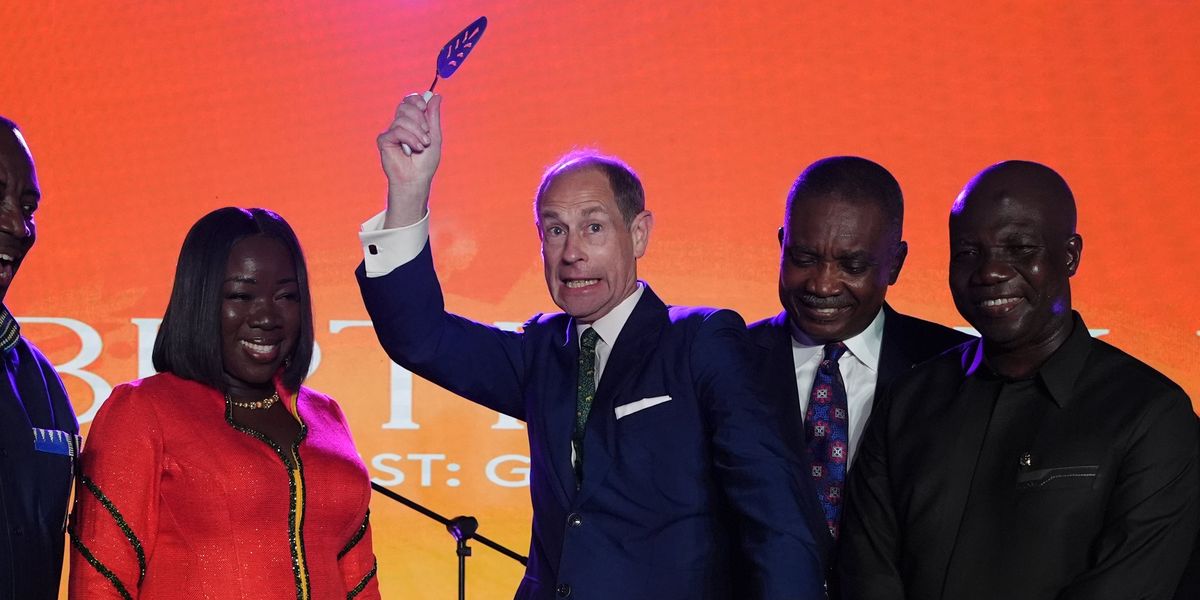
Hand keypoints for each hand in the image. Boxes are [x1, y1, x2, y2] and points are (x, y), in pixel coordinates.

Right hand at [377, 93, 442, 227]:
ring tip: (422, 145)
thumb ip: (433, 116)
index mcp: (412, 121)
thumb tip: (437, 96)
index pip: (410, 101)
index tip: (424, 106)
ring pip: (402, 118)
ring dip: (416, 132)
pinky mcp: (384, 140)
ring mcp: (392, 132)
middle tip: (426, 133)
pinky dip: (408, 139)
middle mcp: (400, 125)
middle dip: (419, 118)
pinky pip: (396, 131)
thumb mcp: (435, 136)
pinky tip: (414, 149)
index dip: (416, 100)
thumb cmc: (426, 161)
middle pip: (405, 106)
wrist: (416, 178)